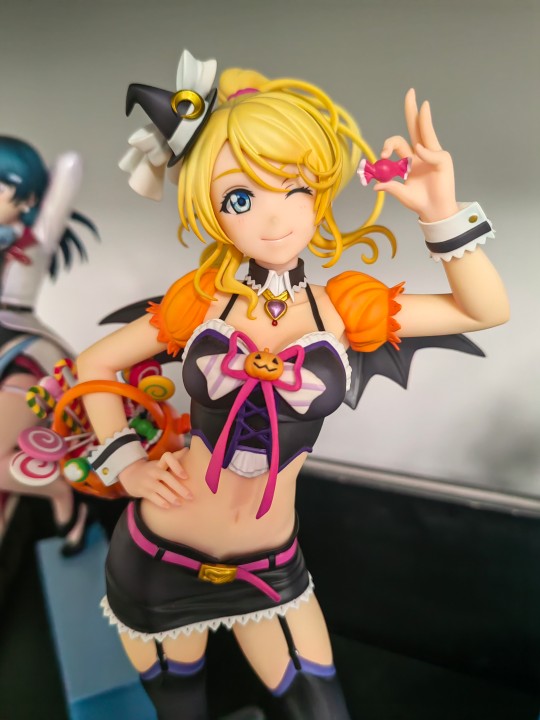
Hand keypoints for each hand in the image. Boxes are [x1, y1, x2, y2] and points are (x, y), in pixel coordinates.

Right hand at [118, 448, 191, 507]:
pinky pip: (152, 497)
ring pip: (160, 488)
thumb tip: (188, 449)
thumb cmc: (152, 470)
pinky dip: (160, 502)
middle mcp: (154, 470)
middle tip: (191, 496)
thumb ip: (175, 458)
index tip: (186, 476)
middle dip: (179, 487)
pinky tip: (168, 507)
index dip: (177, 465)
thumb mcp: (161, 462)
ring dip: (171, 497)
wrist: (130, 475)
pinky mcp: (143, 491)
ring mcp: (147, 481)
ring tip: (180, 504)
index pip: (167, 457)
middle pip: (166, 476)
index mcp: (160, 463)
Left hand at [374, 89, 458, 222]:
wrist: (434, 211)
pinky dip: (424, 153)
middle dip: (412, 109)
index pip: (398, 142)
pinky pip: (430, 151)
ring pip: (426, 131)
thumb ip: (390, 187)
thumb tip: (376, 186)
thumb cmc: (419, 202)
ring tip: (422, 104)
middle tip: (410, 91)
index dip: (388, 144)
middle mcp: (420, 153)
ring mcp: (433, 154)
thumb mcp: (401, 195)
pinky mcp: (443, 159)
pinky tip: (420, 155)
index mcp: (408, 159)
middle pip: (415, 126)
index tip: (382, 154)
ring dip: (422, 117)